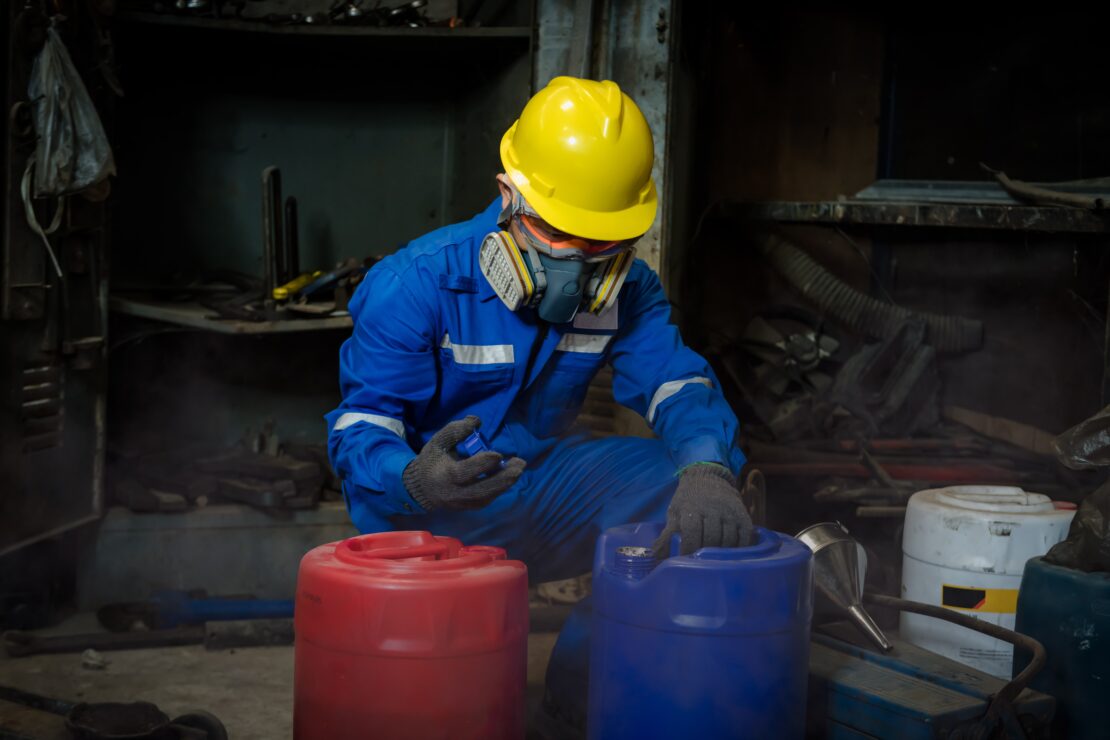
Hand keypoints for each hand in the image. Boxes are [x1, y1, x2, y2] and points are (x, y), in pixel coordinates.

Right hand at [402, 416, 525, 510]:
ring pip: (487, 497)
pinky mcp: (468, 507)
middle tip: (520, 464)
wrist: (422, 488)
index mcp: (445, 475)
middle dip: (503, 478)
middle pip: (482, 489)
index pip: (465, 472)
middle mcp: (455, 492)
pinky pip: (487, 500)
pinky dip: (499, 489)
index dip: (483, 464)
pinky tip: (508, 477)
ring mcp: (462, 503)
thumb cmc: (432, 461)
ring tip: (519, 469)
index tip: (498, 454)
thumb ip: (455, 430)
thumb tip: (476, 421)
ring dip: (505, 483)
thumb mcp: (438, 442)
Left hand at [652, 463, 753, 557]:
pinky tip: (731, 556)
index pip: (691, 532)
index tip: (686, 561)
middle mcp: (712, 508)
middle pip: (711, 538)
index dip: (688, 548)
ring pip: (728, 540)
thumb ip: (667, 534)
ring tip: (715, 562)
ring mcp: (729, 512)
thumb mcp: (675, 512)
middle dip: (705, 554)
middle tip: (701, 565)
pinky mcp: (743, 515)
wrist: (708, 478)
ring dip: (722, 554)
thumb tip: (656, 556)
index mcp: (691, 507)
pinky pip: (745, 537)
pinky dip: (740, 549)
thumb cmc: (688, 499)